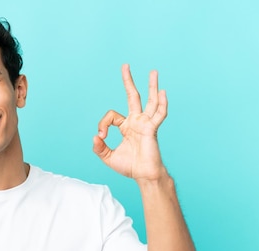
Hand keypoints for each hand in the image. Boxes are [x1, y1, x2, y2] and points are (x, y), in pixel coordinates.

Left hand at [93, 64, 167, 181]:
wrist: (143, 176)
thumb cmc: (130, 166)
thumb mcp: (108, 157)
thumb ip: (99, 148)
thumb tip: (95, 137)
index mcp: (127, 126)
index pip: (112, 116)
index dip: (103, 124)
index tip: (101, 137)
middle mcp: (137, 122)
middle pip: (133, 96)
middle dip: (128, 81)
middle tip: (125, 66)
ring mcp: (146, 124)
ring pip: (150, 101)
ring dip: (152, 86)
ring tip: (153, 72)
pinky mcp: (152, 130)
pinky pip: (158, 115)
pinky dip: (162, 104)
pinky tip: (162, 92)